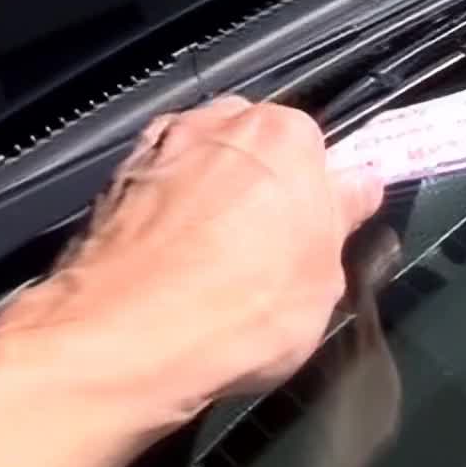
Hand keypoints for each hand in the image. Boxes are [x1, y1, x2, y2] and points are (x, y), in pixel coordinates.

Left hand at [0, 96, 383, 438]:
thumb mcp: (325, 280)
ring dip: (209, 199)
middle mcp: (218, 124)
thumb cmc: (240, 311)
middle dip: (263, 187)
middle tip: (269, 255)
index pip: (320, 151)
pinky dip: (163, 218)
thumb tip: (357, 187)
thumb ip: (342, 219)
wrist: (122, 342)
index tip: (320, 234)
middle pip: (256, 149)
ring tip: (211, 268)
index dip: (320, 197)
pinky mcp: (108, 185)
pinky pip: (154, 193)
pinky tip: (168, 271)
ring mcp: (157, 150)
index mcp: (284, 135)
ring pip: (201, 166)